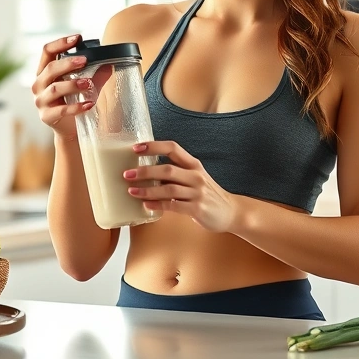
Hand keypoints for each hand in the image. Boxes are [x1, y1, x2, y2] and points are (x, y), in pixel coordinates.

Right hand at [31, 35, 93, 139]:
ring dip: (73, 84)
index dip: (60, 43)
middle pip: (50, 69)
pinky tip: (89, 104)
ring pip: (55, 89)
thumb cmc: (72, 102)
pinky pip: (61, 110)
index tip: (77, 38)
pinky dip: (76, 107)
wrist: (69, 129)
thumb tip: (110, 64)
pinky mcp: (47, 116)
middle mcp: (39, 84)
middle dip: (68, 63)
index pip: (47, 52)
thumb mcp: (83, 86)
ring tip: (89, 84)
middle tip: (84, 60)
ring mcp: (41, 101)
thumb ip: (95, 75)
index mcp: (44, 72)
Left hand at [124, 141, 239, 232]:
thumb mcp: (195, 178)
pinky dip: (158, 205)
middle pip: (167, 169)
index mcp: (193, 164)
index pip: (173, 148)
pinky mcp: (197, 209)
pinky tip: (146, 205)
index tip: (135, 148)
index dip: (153, 146)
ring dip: (148, 190)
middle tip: (127, 174)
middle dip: (145, 171)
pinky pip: (174, 206)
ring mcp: (197, 193)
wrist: (231, 211)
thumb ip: (176, 174)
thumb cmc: (207, 194)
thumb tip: (146, 173)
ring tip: (132, 191)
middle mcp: (196, 176)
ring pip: (169, 189)